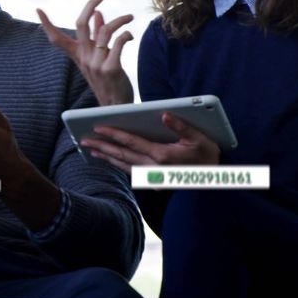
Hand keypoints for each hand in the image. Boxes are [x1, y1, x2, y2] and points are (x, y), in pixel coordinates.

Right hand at [38, 0, 134, 105]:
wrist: (116, 108)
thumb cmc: (108, 81)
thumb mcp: (99, 58)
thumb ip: (97, 36)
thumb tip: (98, 14)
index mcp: (78, 56)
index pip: (57, 39)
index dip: (47, 24)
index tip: (38, 10)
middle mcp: (84, 59)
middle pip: (80, 24)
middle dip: (90, 5)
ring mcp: (96, 64)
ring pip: (104, 30)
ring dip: (119, 20)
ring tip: (129, 17)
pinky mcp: (111, 69)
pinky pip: (119, 42)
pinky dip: (126, 34)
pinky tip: (130, 35)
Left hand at [81, 112, 220, 172]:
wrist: (214, 182)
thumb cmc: (208, 157)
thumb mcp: (199, 138)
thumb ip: (181, 126)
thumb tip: (164, 115)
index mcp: (162, 156)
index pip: (132, 142)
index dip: (114, 134)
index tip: (98, 128)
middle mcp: (153, 168)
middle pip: (122, 155)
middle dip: (102, 147)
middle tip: (84, 140)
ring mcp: (152, 177)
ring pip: (123, 165)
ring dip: (106, 157)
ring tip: (90, 150)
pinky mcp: (153, 182)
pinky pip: (130, 171)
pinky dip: (117, 165)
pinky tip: (109, 160)